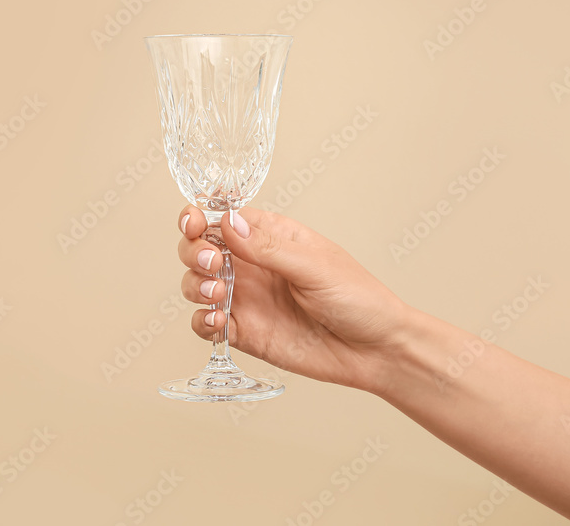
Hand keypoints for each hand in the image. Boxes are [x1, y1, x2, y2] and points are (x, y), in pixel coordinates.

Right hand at [176, 205, 409, 393]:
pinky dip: (202, 322)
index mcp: (271, 237)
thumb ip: (268, 247)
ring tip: (217, 292)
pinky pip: (206, 326)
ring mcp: (246, 299)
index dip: (199, 218)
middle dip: (193, 252)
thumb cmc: (358, 298)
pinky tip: (218, 322)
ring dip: (194, 285)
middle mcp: (252, 265)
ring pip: (196, 285)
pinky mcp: (245, 333)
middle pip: (199, 249)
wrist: (376, 351)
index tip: (193, 224)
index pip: (222, 218)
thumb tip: (228, 224)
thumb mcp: (315, 266)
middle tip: (213, 264)